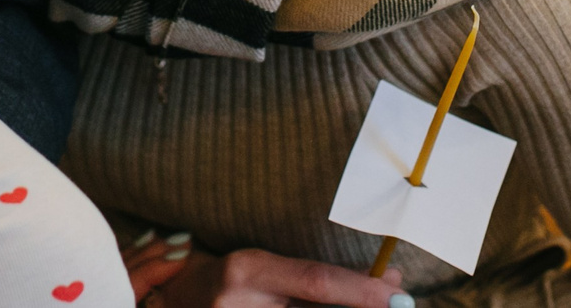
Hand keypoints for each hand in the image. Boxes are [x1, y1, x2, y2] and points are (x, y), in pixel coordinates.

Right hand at [124, 240, 406, 307]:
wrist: (173, 301)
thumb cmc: (228, 280)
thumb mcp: (266, 267)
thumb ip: (314, 277)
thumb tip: (384, 280)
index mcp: (247, 269)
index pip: (315, 282)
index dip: (360, 290)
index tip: (397, 291)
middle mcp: (240, 302)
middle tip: (396, 303)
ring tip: (369, 302)